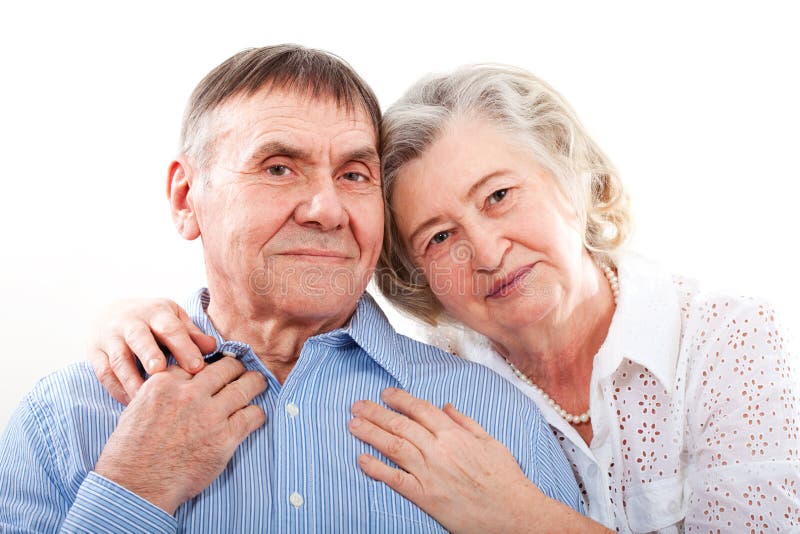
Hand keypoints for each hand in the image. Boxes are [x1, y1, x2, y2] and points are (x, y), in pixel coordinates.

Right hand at [88, 298, 216, 403]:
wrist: (113, 313)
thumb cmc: (155, 323)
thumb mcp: (175, 320)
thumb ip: (192, 336)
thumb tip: (213, 347)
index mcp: (156, 312)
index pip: (170, 328)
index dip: (184, 347)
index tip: (197, 368)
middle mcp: (130, 322)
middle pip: (139, 338)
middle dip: (150, 355)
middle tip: (162, 375)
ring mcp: (110, 337)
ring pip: (119, 359)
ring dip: (132, 380)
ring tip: (147, 399)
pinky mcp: (95, 353)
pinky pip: (105, 373)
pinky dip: (118, 390)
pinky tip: (133, 404)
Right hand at [94, 356, 266, 514]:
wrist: (136, 486)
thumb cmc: (131, 452)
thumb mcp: (138, 407)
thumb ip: (163, 391)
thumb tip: (183, 383)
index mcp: (165, 383)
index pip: (198, 362)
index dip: (209, 366)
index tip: (217, 370)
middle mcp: (189, 394)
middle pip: (226, 367)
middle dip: (236, 368)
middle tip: (242, 372)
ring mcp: (209, 415)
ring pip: (245, 386)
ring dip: (255, 383)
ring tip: (258, 384)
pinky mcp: (225, 437)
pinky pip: (252, 416)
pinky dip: (257, 413)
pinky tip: (255, 416)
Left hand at [349, 388, 546, 532]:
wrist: (514, 513)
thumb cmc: (506, 479)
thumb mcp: (490, 442)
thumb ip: (465, 422)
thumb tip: (446, 406)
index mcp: (455, 434)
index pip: (420, 409)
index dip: (400, 400)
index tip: (385, 394)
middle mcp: (439, 450)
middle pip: (401, 425)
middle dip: (377, 413)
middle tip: (357, 405)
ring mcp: (431, 474)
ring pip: (394, 447)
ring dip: (371, 434)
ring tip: (353, 425)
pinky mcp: (426, 497)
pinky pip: (396, 480)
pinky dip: (377, 469)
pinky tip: (362, 460)